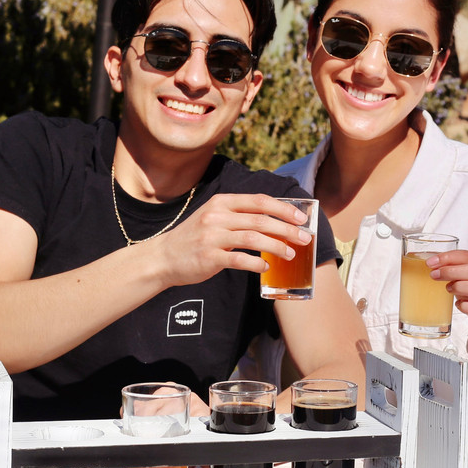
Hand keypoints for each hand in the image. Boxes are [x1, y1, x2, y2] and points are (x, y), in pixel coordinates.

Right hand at [147, 193, 312, 290]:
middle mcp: (217, 216)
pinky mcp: (208, 257)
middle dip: (287, 229)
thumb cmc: (194, 237)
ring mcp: (212, 237)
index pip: (259, 201)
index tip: (301, 218)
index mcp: (221, 202)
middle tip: (304, 238)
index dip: (283, 209)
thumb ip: (239, 215)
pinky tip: (266, 267)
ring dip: (276, 246)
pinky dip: (256, 264)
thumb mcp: (214, 217)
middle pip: (260, 220)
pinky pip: (239, 260)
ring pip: (253, 238)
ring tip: (290, 254)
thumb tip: (274, 220)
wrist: (163, 257)